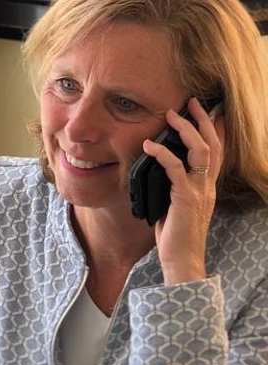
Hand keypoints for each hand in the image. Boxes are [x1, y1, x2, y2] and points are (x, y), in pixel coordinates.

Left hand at [142, 97, 225, 284]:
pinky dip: (162, 153)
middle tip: (190, 102)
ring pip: (200, 150)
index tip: (208, 109)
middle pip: (213, 143)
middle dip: (202, 119)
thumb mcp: (174, 205)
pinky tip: (149, 145)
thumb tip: (154, 171)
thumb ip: (171, 187)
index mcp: (207, 186)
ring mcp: (199, 190)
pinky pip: (175, 168)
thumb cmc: (174, 236)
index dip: (214, 129)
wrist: (181, 259)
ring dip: (185, 129)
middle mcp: (208, 185)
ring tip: (171, 115)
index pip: (217, 151)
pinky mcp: (185, 197)